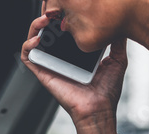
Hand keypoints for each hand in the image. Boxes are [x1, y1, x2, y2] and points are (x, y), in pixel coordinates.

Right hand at [21, 4, 127, 133]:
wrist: (98, 108)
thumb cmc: (106, 91)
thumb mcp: (116, 60)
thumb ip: (117, 43)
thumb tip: (122, 27)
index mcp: (76, 54)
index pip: (64, 31)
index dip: (61, 19)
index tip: (67, 9)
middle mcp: (61, 58)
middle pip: (47, 33)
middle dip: (46, 18)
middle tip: (53, 11)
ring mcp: (51, 65)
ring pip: (34, 42)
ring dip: (34, 28)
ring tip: (43, 20)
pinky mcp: (43, 73)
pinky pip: (28, 58)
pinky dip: (27, 46)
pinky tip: (36, 39)